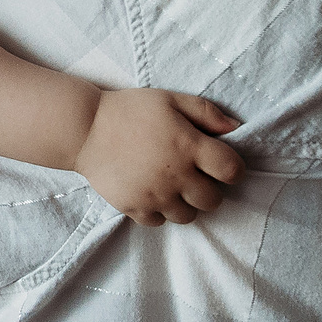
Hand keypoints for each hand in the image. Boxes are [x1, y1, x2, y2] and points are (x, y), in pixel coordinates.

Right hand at [74, 88, 243, 226]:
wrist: (85, 128)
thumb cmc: (130, 110)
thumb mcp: (171, 99)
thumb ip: (206, 112)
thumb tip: (236, 128)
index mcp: (189, 146)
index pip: (231, 170)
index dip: (233, 169)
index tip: (222, 166)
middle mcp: (176, 175)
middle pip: (213, 201)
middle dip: (209, 189)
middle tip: (194, 176)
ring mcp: (154, 195)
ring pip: (187, 216)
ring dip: (185, 203)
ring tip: (173, 187)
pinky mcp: (134, 208)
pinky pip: (158, 222)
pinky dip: (159, 211)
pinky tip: (152, 193)